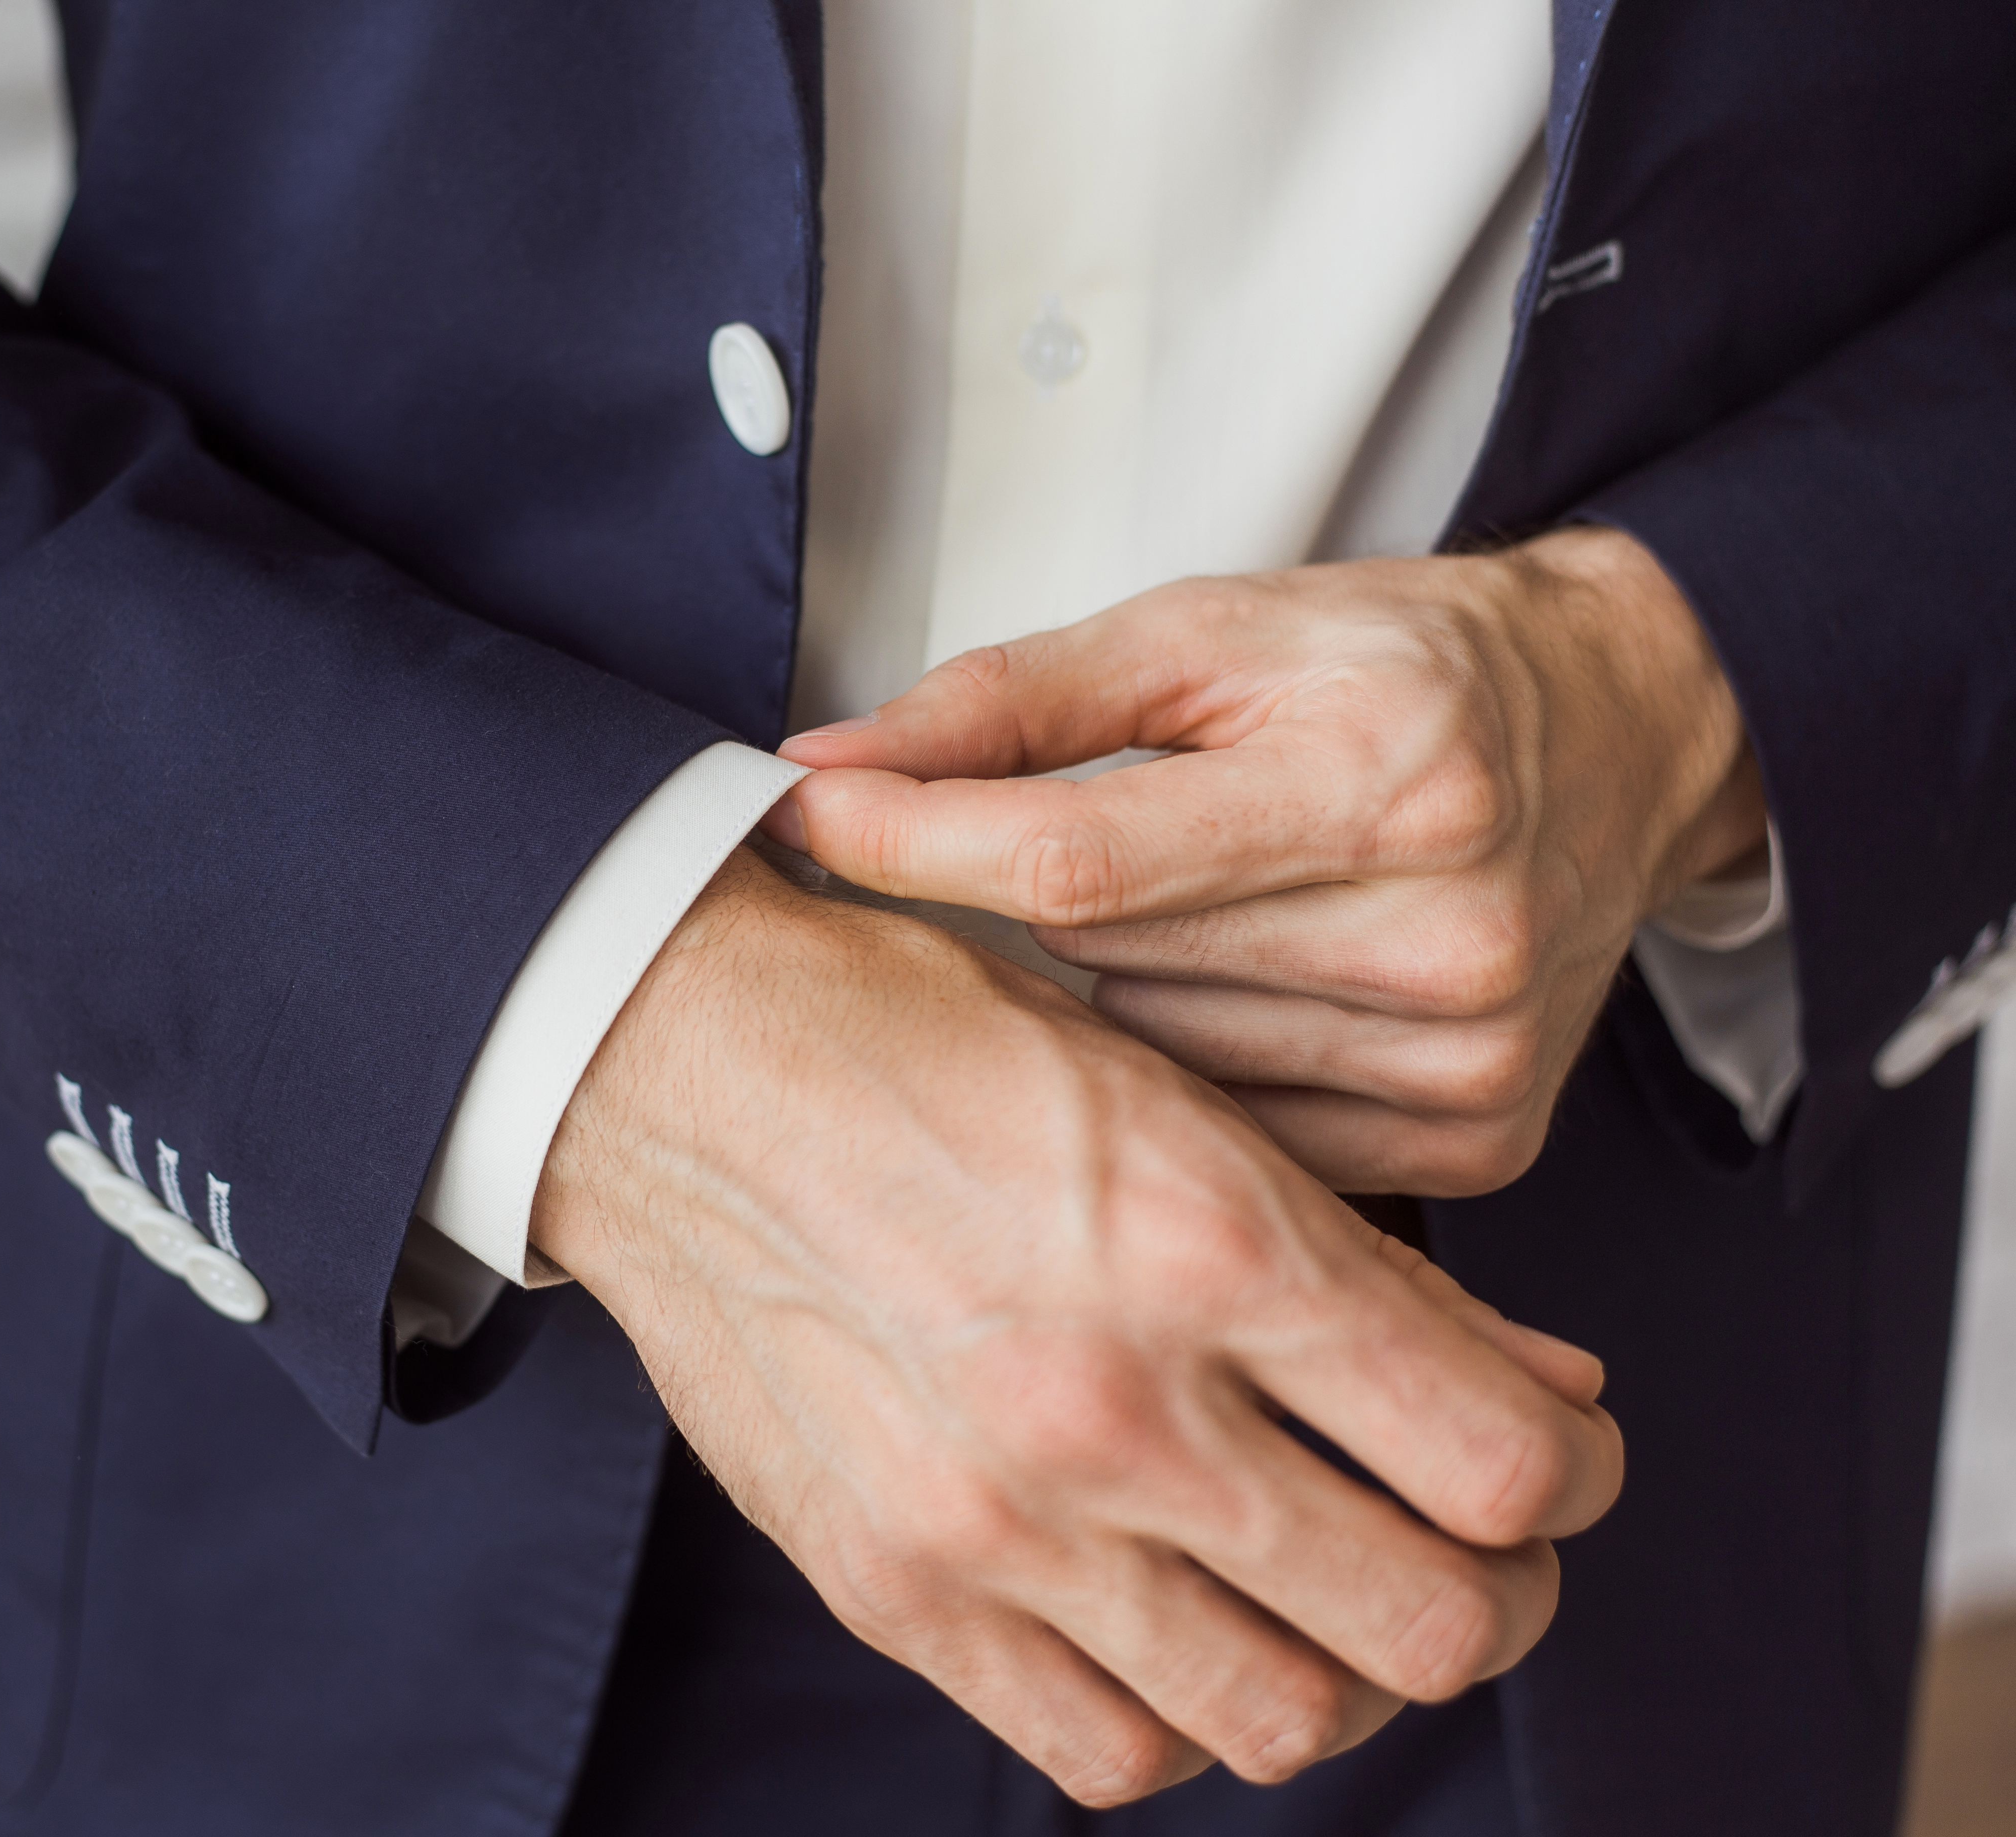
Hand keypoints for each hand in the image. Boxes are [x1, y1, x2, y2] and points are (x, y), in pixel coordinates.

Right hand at [534, 850, 1623, 1803]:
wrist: (674, 1068)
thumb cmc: (929, 1047)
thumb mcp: (1172, 1095)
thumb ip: (1366, 1263)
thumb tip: (1545, 1395)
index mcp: (1209, 1242)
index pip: (1505, 1465)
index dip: (1577, 1477)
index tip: (1558, 1456)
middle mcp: (1114, 1402)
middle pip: (1429, 1626)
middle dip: (1496, 1597)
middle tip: (1467, 1544)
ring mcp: (995, 1518)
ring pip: (1285, 1722)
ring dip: (1346, 1674)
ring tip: (1327, 1599)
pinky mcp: (893, 1585)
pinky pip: (1107, 1752)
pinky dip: (1178, 1718)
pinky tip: (1176, 1628)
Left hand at [768, 526, 1769, 1195]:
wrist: (1623, 732)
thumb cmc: (1398, 670)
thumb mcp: (1210, 631)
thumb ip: (1010, 699)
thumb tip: (823, 765)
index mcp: (1385, 775)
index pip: (1076, 858)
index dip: (912, 843)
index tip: (800, 821)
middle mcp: (1445, 931)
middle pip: (1108, 963)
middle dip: (1037, 907)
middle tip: (1062, 849)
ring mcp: (1467, 1058)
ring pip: (1157, 1059)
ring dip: (1123, 988)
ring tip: (1194, 908)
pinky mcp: (1474, 1140)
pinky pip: (1242, 1132)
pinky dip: (1201, 1063)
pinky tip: (1247, 987)